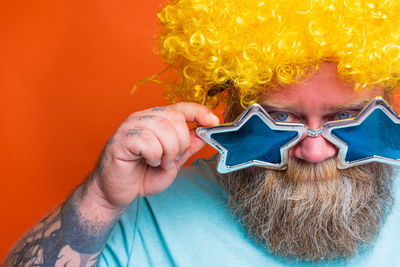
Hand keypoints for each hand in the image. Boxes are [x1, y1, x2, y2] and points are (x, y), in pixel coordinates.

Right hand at [91, 102, 218, 210]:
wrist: (117, 192)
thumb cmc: (142, 175)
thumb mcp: (173, 162)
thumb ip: (187, 148)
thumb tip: (204, 134)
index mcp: (158, 120)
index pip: (182, 107)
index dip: (200, 112)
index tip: (214, 122)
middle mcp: (145, 118)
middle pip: (176, 118)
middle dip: (181, 144)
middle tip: (170, 159)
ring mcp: (132, 125)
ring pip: (164, 128)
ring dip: (167, 152)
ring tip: (158, 162)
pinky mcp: (122, 137)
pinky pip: (148, 140)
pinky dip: (153, 155)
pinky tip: (147, 161)